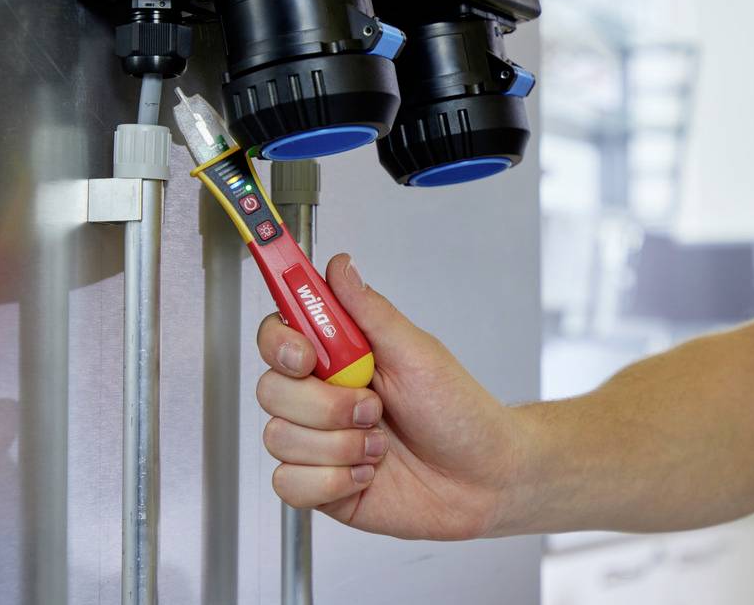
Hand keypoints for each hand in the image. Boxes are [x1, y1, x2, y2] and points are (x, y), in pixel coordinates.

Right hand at [255, 253, 526, 539]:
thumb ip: (370, 311)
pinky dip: (333, 481)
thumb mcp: (417, 353)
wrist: (483, 479)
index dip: (280, 343)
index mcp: (342, 357)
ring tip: (380, 444)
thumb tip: (340, 267)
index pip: (279, 337)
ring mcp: (319, 442)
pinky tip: (368, 473)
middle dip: (324, 405)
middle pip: (270, 390)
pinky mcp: (320, 486)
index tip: (306, 355)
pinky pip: (289, 483)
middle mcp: (323, 397)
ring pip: (279, 438)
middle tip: (373, 407)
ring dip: (338, 444)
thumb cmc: (459, 412)